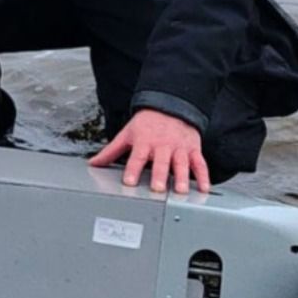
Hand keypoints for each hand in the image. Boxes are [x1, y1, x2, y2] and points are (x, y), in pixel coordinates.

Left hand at [88, 109, 208, 193]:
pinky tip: (204, 188)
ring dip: (182, 177)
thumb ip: (111, 151)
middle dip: (159, 175)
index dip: (132, 170)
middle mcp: (163, 145)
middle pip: (161, 162)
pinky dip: (203, 176)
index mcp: (144, 142)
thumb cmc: (146, 124)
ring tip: (180, 191)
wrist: (170, 106)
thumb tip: (93, 163)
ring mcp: (179, 148)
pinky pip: (200, 164)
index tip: (129, 182)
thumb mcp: (127, 134)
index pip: (137, 157)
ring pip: (182, 164)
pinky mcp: (193, 150)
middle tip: (157, 189)